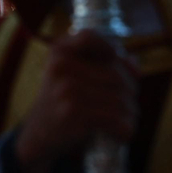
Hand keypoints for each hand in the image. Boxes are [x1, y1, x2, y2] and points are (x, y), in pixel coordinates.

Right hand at [16, 30, 138, 172]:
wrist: (37, 136)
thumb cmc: (64, 103)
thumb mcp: (77, 76)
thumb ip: (105, 65)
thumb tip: (134, 64)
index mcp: (59, 51)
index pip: (89, 36)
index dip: (110, 49)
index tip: (116, 64)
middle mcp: (61, 66)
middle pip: (117, 74)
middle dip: (130, 91)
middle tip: (129, 105)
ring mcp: (66, 89)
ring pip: (120, 98)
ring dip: (130, 113)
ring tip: (127, 120)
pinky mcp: (73, 113)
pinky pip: (115, 118)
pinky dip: (125, 128)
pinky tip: (123, 132)